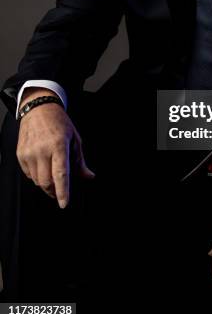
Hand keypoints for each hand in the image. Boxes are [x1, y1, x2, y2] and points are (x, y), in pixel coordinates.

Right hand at [16, 89, 94, 207]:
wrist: (39, 109)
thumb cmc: (59, 123)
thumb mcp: (75, 139)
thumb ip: (80, 161)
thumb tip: (88, 176)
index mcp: (59, 145)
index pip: (60, 174)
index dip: (62, 192)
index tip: (64, 203)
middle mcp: (42, 150)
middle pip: (46, 182)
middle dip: (54, 191)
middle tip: (60, 191)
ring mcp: (29, 152)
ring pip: (37, 180)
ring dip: (46, 183)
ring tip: (52, 172)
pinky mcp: (20, 154)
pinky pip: (28, 174)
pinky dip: (36, 176)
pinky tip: (42, 166)